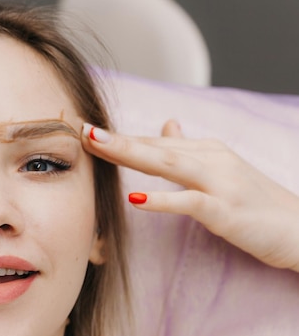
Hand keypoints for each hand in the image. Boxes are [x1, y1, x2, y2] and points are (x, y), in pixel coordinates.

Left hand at [81, 120, 298, 271]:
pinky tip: (135, 198)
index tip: (86, 131)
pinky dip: (161, 200)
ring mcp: (220, 183)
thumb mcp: (221, 169)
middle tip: (80, 130)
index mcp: (206, 151)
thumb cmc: (256, 203)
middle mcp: (211, 159)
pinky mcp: (226, 209)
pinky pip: (189, 203)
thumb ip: (190, 150)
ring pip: (168, 164)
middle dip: (116, 139)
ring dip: (130, 154)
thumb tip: (167, 125)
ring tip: (97, 146)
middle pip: (155, 148)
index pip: (154, 143)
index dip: (120, 138)